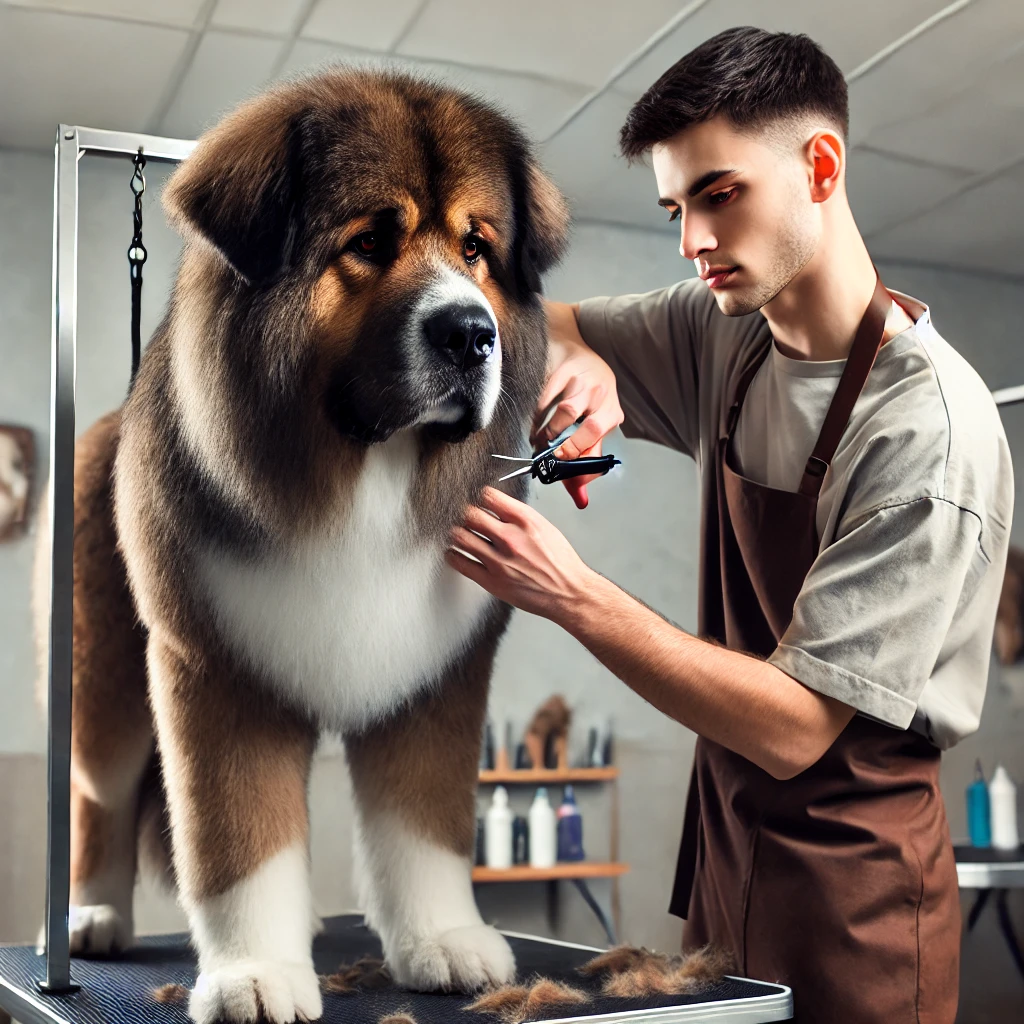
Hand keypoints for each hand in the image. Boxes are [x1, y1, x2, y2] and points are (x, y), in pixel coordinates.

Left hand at [445, 487, 595, 622]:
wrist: (569, 592)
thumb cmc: (560, 563)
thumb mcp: (544, 528)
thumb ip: (519, 517)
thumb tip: (497, 508)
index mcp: (525, 521)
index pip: (488, 496)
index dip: (479, 497)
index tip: (477, 501)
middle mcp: (510, 538)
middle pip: (470, 514)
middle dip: (465, 514)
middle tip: (464, 518)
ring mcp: (499, 560)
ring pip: (460, 536)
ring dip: (456, 533)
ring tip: (458, 534)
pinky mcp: (491, 580)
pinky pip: (460, 562)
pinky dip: (453, 555)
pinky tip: (455, 552)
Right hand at [535, 301, 623, 509]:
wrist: (575, 351)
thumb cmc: (587, 397)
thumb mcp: (593, 427)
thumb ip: (585, 464)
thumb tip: (581, 500)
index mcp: (612, 412)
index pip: (598, 438)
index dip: (577, 454)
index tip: (559, 465)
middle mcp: (603, 394)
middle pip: (587, 425)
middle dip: (566, 446)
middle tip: (547, 456)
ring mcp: (583, 380)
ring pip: (564, 412)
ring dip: (547, 432)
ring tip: (537, 442)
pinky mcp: (563, 369)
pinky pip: (546, 399)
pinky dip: (536, 417)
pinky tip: (534, 426)